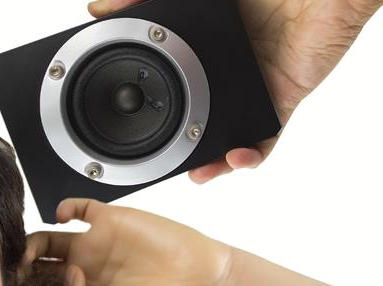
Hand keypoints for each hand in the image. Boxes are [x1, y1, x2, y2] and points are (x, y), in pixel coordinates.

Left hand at [11, 199, 233, 285]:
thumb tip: (60, 281)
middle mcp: (79, 275)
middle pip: (32, 269)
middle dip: (13, 272)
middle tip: (4, 274)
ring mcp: (92, 247)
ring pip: (44, 239)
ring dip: (27, 243)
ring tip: (26, 254)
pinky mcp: (108, 222)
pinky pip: (75, 208)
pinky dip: (61, 208)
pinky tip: (59, 220)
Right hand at [87, 0, 382, 182]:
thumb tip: (99, 9)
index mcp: (208, 51)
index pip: (176, 86)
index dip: (156, 108)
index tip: (133, 123)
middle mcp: (230, 75)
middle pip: (199, 119)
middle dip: (180, 146)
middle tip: (159, 161)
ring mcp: (256, 89)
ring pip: (229, 137)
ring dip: (212, 162)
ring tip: (193, 172)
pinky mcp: (282, 99)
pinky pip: (267, 138)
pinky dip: (251, 155)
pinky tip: (234, 156)